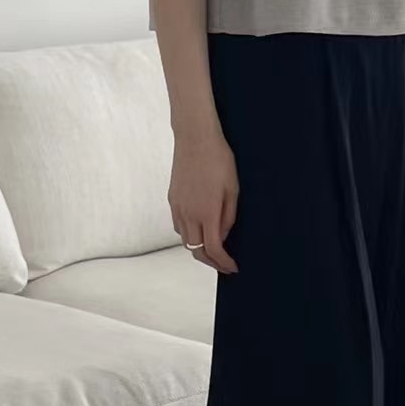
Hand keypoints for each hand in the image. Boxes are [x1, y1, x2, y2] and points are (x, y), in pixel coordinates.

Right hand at [168, 130, 238, 273]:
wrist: (195, 138)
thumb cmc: (218, 160)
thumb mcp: (232, 190)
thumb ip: (228, 217)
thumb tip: (222, 237)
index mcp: (206, 213)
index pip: (212, 250)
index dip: (223, 263)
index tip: (232, 267)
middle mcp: (188, 214)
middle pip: (196, 250)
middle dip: (211, 262)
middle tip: (224, 264)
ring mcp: (177, 207)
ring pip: (185, 240)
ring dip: (199, 249)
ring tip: (213, 249)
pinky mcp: (172, 200)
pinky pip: (178, 226)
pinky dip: (189, 235)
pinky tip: (200, 230)